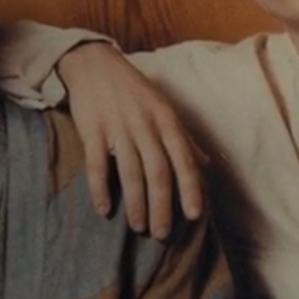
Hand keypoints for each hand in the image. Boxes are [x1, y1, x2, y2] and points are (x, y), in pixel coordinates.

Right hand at [56, 41, 206, 239]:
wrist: (94, 64)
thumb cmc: (134, 90)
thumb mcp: (164, 108)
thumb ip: (184, 138)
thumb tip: (206, 163)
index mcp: (167, 119)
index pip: (183, 160)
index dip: (190, 189)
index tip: (194, 216)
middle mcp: (146, 124)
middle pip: (158, 172)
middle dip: (161, 206)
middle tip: (161, 234)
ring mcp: (118, 127)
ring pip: (130, 172)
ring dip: (135, 203)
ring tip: (139, 227)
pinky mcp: (92, 129)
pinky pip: (97, 165)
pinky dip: (100, 189)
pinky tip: (104, 210)